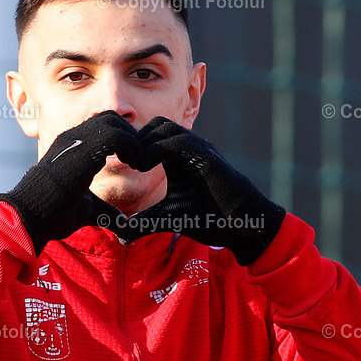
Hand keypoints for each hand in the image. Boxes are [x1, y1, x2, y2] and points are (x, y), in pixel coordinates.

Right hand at [0, 111, 141, 255]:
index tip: (133, 163)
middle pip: (110, 118)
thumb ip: (106, 212)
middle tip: (138, 160)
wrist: (29, 216)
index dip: (123, 141)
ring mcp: (75, 141)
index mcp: (71, 148)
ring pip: (113, 121)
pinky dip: (132, 146)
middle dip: (129, 136)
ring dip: (132, 140)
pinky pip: (116, 135)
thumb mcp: (87, 211)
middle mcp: (72, 138)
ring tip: (137, 163)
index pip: (102, 127)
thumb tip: (123, 225)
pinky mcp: (81, 150)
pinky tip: (134, 165)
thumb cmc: (50, 215)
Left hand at [135, 117, 285, 263]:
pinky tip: (147, 167)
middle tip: (127, 162)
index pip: (150, 135)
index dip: (134, 146)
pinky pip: (178, 141)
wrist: (240, 224)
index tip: (122, 165)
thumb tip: (120, 236)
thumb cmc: (208, 219)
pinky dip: (158, 149)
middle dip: (137, 140)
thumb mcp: (167, 219)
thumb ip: (144, 223)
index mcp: (177, 158)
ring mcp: (198, 149)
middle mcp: (187, 148)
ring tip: (136, 165)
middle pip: (155, 125)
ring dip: (145, 142)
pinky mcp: (206, 156)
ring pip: (164, 127)